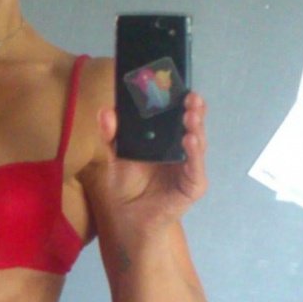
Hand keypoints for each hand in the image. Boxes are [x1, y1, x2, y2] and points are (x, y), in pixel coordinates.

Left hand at [96, 91, 207, 230]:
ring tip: (191, 113)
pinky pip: (195, 167)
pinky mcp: (193, 185)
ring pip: (197, 142)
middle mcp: (180, 149)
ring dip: (196, 126)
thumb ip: (110, 136)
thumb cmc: (123, 187)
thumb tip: (105, 111)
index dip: (175, 99)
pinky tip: (191, 140)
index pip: (173, 114)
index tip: (172, 81)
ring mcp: (189, 166)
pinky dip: (194, 154)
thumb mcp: (113, 157)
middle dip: (192, 108)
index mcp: (164, 139)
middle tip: (189, 94)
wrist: (128, 220)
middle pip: (190, 123)